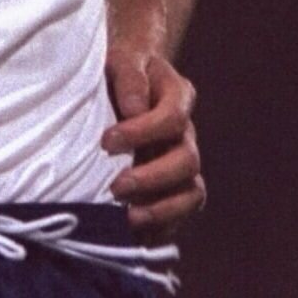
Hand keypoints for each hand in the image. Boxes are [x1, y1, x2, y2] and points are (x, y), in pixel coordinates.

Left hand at [102, 49, 203, 233]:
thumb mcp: (120, 60)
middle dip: (152, 178)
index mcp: (177, 96)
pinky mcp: (171, 189)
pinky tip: (134, 236)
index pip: (172, 118)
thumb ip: (128, 77)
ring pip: (191, 193)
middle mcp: (184, 134)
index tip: (107, 141)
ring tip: (127, 219)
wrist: (119, 81)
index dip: (143, 132)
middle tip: (115, 187)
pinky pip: (179, 215)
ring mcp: (181, 164)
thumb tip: (133, 107)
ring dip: (161, 209)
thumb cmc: (117, 70)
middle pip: (187, 161)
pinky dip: (161, 229)